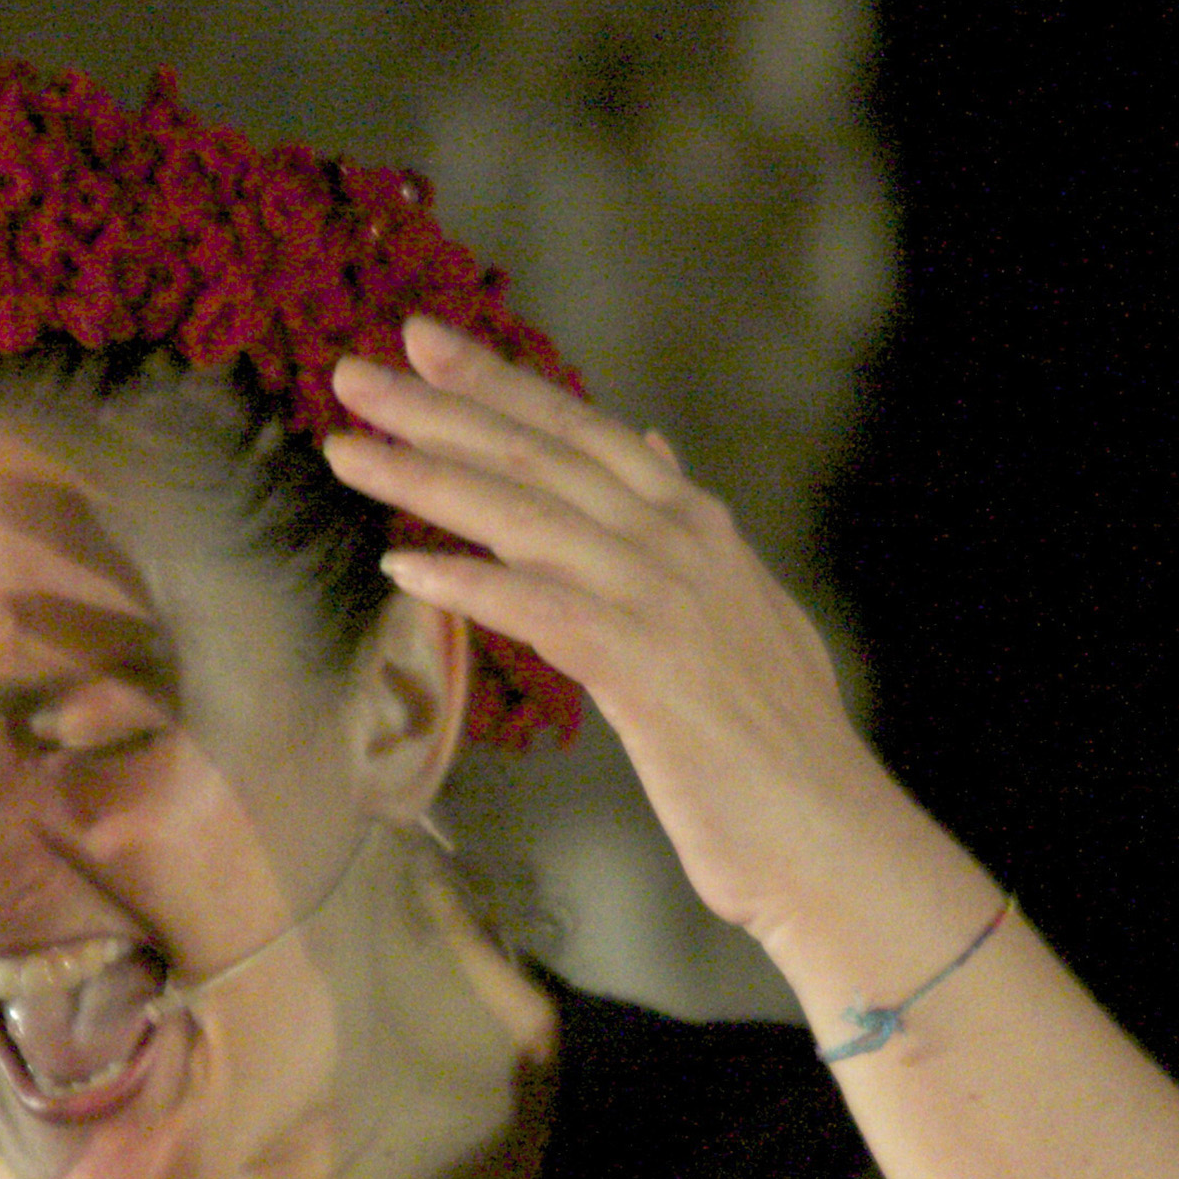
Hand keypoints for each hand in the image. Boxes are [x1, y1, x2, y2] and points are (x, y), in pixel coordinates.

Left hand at [321, 317, 926, 947]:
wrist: (831, 838)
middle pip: (541, 455)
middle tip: (351, 374)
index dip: (498, 382)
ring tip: (346, 453)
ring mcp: (664, 600)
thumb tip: (654, 450)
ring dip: (428, 478)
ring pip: (528, 516)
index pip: (581, 430)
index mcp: (696, 525)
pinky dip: (470, 582)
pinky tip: (404, 565)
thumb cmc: (773, 743)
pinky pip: (540, 609)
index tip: (421, 341)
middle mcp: (680, 542)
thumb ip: (690, 532)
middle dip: (440, 408)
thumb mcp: (740, 609)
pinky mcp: (646, 669)